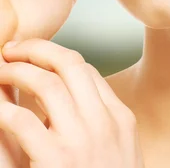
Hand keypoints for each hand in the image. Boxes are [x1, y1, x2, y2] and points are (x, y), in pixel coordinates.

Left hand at [0, 39, 144, 166]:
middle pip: (69, 64)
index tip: (38, 58)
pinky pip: (21, 120)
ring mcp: (81, 141)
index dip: (58, 57)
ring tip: (0, 70)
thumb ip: (99, 128)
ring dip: (16, 71)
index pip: (87, 71)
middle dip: (37, 49)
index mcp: (121, 119)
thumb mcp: (119, 156)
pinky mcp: (55, 161)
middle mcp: (104, 122)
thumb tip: (64, 107)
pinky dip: (2, 108)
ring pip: (44, 83)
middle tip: (14, 49)